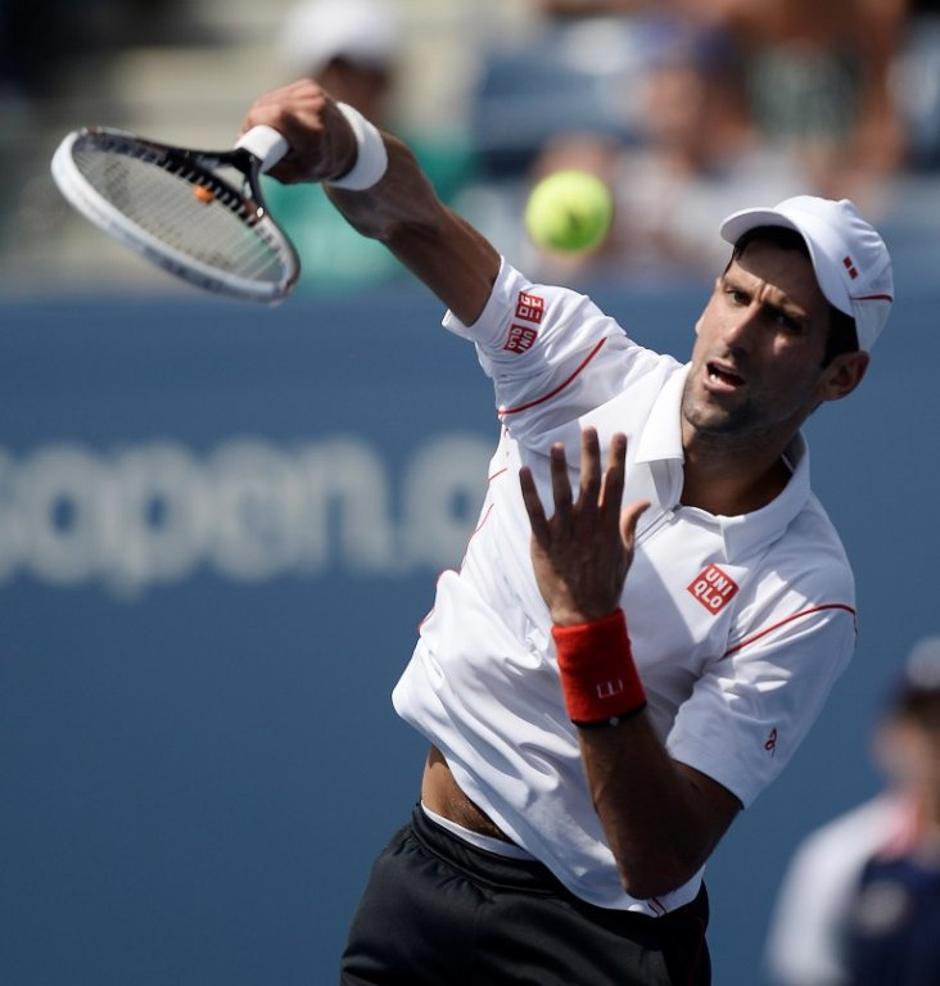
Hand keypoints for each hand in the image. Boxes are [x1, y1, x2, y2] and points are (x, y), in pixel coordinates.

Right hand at [239, 79, 357, 184]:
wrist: (348, 147)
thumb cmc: (320, 164)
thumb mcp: (294, 174)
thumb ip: (268, 163)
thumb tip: (243, 148)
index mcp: (314, 132)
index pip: (274, 115)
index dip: (253, 124)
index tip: (248, 138)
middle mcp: (315, 107)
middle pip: (266, 106)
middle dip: (256, 122)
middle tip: (261, 139)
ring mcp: (312, 92)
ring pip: (268, 99)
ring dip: (264, 115)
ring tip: (275, 132)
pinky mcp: (308, 84)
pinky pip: (277, 95)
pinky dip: (273, 107)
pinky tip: (283, 120)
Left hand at [519, 428, 648, 625]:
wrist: (584, 613)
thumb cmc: (606, 583)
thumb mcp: (626, 553)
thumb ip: (630, 524)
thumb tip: (644, 502)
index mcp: (609, 526)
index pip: (615, 485)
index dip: (617, 458)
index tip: (619, 436)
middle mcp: (588, 525)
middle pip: (591, 483)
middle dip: (591, 454)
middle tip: (589, 429)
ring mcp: (565, 534)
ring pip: (562, 495)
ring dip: (559, 469)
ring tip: (557, 445)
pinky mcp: (544, 543)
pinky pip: (535, 514)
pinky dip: (529, 494)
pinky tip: (523, 473)